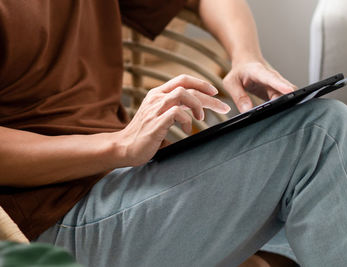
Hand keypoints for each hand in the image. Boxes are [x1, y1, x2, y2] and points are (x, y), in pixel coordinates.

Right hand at [111, 75, 230, 165]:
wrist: (123, 148)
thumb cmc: (143, 136)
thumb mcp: (160, 119)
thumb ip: (175, 114)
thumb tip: (197, 118)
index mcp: (157, 95)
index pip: (182, 80)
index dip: (200, 83)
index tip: (214, 92)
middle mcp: (156, 98)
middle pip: (187, 86)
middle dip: (208, 96)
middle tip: (222, 107)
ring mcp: (155, 109)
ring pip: (182, 94)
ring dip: (197, 105)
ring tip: (201, 119)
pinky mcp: (155, 122)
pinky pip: (177, 113)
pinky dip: (187, 120)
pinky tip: (187, 130)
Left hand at [223, 60, 296, 112]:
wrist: (246, 64)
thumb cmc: (239, 72)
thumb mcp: (231, 82)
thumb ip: (238, 96)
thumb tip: (247, 110)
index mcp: (260, 72)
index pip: (272, 78)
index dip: (281, 85)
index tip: (289, 91)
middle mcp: (273, 78)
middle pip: (286, 88)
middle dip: (289, 100)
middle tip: (286, 112)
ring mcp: (277, 86)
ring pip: (288, 96)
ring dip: (286, 105)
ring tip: (281, 116)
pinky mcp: (278, 93)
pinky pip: (284, 101)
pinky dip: (283, 108)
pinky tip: (277, 115)